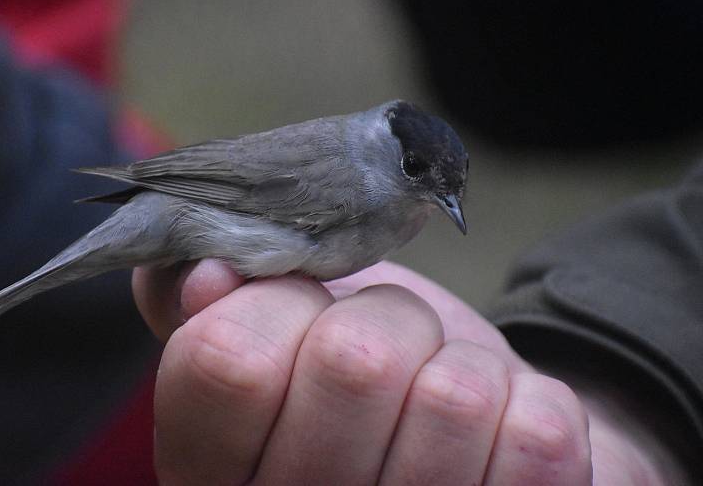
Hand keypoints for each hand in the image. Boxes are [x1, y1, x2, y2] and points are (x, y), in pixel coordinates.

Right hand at [133, 260, 664, 484]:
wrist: (463, 418)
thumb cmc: (362, 364)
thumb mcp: (277, 318)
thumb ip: (213, 295)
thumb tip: (207, 278)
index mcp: (212, 465)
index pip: (227, 357)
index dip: (280, 306)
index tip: (306, 315)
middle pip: (354, 362)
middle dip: (386, 323)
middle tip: (388, 351)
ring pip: (455, 396)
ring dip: (458, 367)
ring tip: (442, 398)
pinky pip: (537, 432)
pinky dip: (525, 402)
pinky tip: (496, 434)